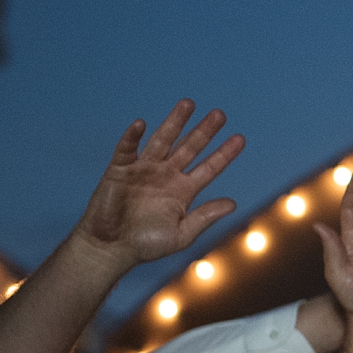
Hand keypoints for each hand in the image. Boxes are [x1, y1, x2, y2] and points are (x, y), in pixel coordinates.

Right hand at [73, 100, 244, 268]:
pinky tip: (141, 124)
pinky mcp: (120, 170)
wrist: (112, 248)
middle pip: (189, 147)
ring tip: (188, 104)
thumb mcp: (181, 234)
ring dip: (174, 123)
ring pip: (162, 140)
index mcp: (183, 191)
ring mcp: (144, 170)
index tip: (240, 138)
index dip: (224, 154)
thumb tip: (233, 203)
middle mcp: (166, 176)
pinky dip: (132, 137)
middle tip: (220, 114)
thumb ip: (205, 217)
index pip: (208, 168)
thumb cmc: (146, 245)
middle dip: (204, 131)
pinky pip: (127, 149)